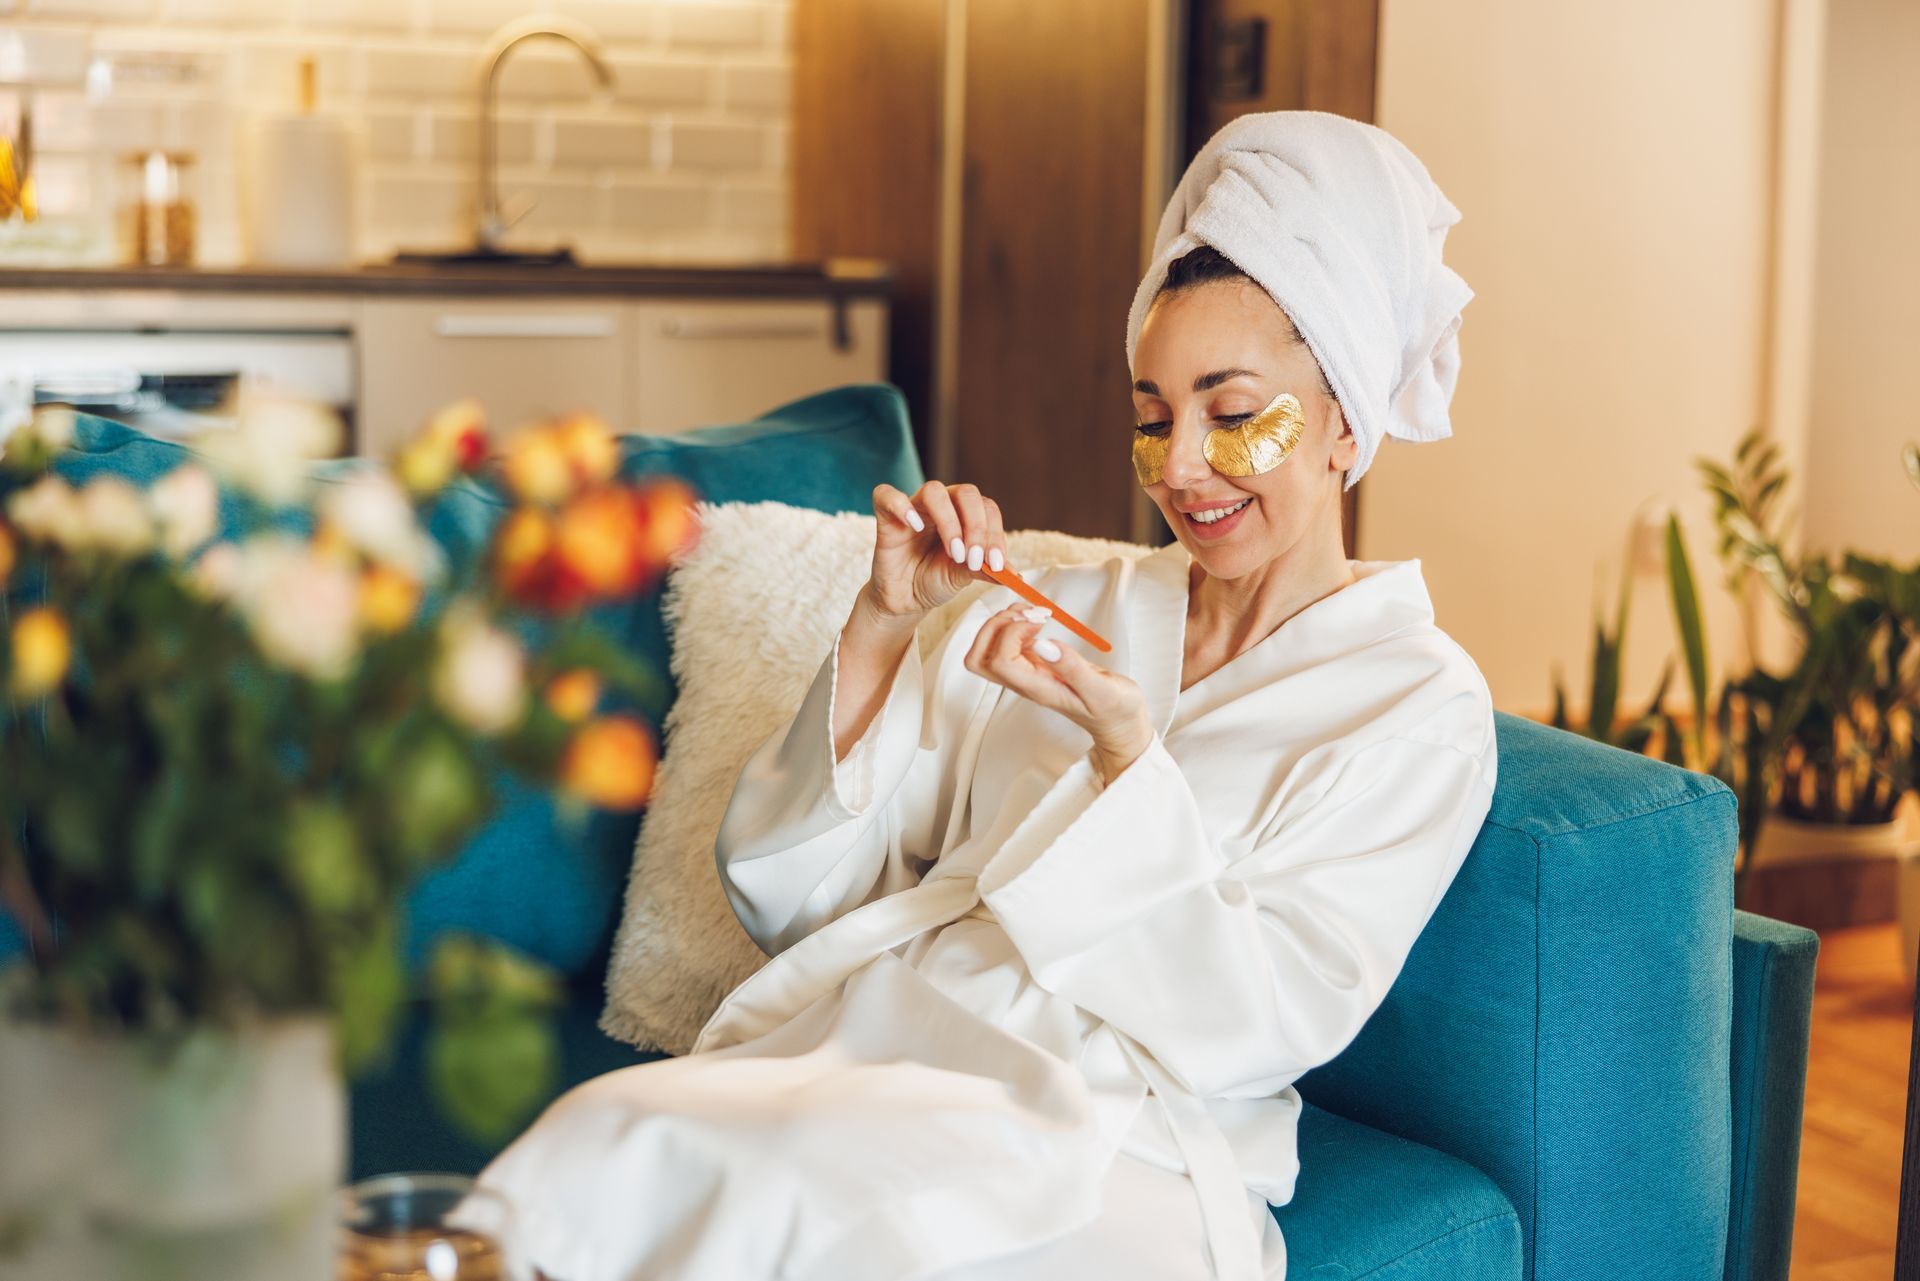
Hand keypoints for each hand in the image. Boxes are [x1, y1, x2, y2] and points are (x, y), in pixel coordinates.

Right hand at [863, 480, 1009, 623]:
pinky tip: (914, 526)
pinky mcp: (886, 516)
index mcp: (965, 515)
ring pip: (934, 491)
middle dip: (977, 527)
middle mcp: (942, 505)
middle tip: (975, 559)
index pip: (987, 508)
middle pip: (966, 493)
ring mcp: (914, 508)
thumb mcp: (964, 577)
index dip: (995, 534)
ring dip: (949, 521)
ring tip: (954, 553)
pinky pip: (887, 495)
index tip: (998, 565)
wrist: (905, 599)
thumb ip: (986, 570)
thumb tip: (1015, 575)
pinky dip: (902, 506)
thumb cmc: (934, 580)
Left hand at [963, 602, 1153, 782]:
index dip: (1012, 633)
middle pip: (980, 658)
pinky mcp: (1033, 665)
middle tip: (1029, 613)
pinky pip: (1006, 644)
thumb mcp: (1102, 690)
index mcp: (1038, 689)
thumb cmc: (1114, 709)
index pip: (1000, 661)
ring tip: (1034, 612)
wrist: (1119, 722)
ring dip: (1003, 623)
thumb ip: (1073, 668)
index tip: (1042, 621)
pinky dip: (1015, 624)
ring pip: (988, 649)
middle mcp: (1025, 682)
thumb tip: (1043, 645)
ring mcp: (1026, 674)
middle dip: (996, 626)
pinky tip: (1038, 618)